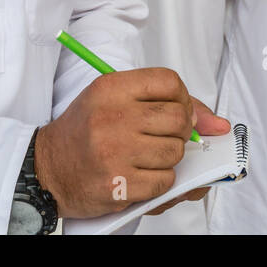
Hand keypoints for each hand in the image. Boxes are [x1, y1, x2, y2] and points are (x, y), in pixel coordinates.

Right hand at [32, 70, 229, 218]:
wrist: (47, 169)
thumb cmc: (86, 131)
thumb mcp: (115, 101)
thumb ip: (166, 104)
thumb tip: (218, 126)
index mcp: (112, 89)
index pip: (169, 82)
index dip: (182, 97)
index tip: (175, 109)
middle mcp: (113, 117)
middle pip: (178, 118)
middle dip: (178, 131)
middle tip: (162, 137)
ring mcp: (115, 152)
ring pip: (175, 152)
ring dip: (168, 158)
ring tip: (146, 156)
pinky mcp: (118, 184)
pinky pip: (165, 181)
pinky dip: (159, 181)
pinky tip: (139, 174)